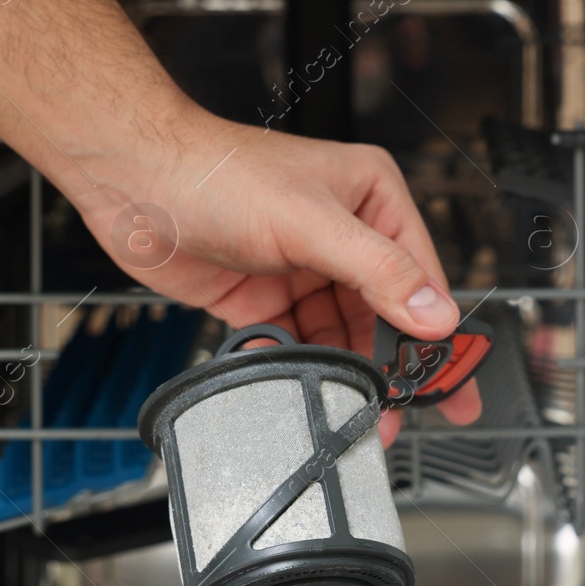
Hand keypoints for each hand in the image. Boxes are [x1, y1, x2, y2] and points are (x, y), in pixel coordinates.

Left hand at [63, 103, 482, 445]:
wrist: (134, 181)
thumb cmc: (217, 173)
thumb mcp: (311, 221)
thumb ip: (378, 272)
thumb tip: (436, 313)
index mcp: (371, 198)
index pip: (420, 274)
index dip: (435, 330)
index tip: (450, 378)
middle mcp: (342, 233)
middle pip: (383, 313)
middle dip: (390, 364)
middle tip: (406, 412)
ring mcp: (302, 268)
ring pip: (338, 336)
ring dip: (342, 372)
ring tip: (351, 409)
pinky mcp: (263, 298)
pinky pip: (292, 344)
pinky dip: (294, 366)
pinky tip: (294, 382)